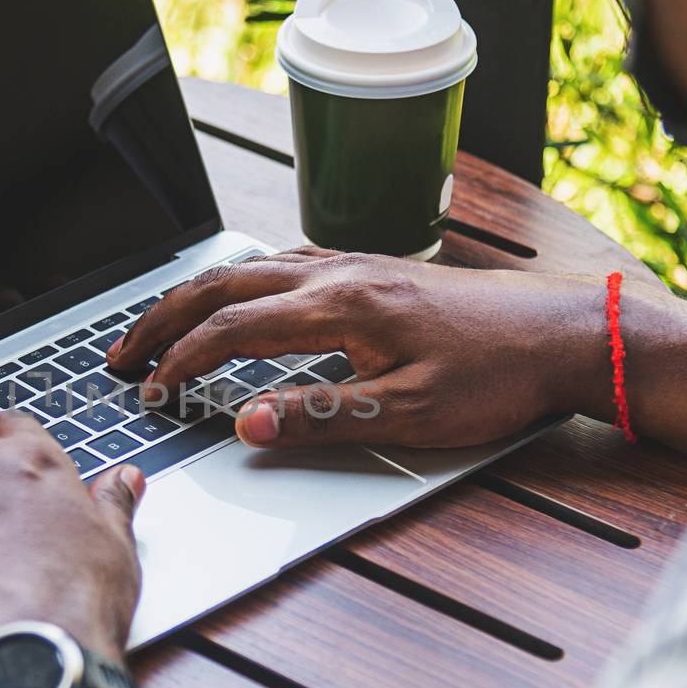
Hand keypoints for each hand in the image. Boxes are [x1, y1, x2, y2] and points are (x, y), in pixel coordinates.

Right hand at [111, 247, 609, 449]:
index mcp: (342, 308)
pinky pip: (283, 263)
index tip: (149, 392)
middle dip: (162, 320)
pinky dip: (238, 283)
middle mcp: (340, 273)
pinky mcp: (373, 269)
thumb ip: (323, 417)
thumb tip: (247, 424)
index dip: (180, 362)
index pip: (232, 330)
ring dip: (195, 297)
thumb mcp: (413, 414)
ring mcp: (356, 265)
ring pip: (249, 267)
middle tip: (121, 355)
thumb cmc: (499, 377)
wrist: (566, 332)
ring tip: (158, 328)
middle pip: (224, 285)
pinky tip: (236, 297)